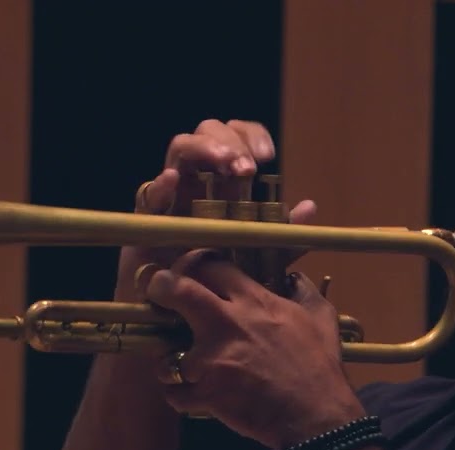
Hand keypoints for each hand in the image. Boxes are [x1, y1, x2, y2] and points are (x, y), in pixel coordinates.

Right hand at [115, 119, 316, 300]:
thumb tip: (309, 207)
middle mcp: (196, 179)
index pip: (235, 137)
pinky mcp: (145, 219)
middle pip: (207, 131)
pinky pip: (146, 194)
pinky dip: (159, 184)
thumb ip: (281, 234)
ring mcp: (170, 194)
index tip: (267, 156)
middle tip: (245, 168)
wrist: (177, 312)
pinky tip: (172, 181)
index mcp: (222, 180)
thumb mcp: (256, 256)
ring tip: (224, 164)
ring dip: (203, 148)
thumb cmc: (214, 278)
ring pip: (179, 148)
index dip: (250, 136)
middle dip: (229, 142)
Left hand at [135, 250, 365, 449]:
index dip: (195, 264)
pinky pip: (175, 393)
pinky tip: (194, 397)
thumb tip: (294, 278)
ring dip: (172, 362)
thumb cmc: (320, 368)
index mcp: (254, 302)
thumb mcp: (321, 319)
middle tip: (158, 294)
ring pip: (167, 353)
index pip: (211, 266)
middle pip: (176, 290)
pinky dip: (181, 397)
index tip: (189, 272)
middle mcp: (227, 324)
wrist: (317, 417)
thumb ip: (304, 292)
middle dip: (160, 287)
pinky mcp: (206, 394)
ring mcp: (212, 360)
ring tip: (182, 368)